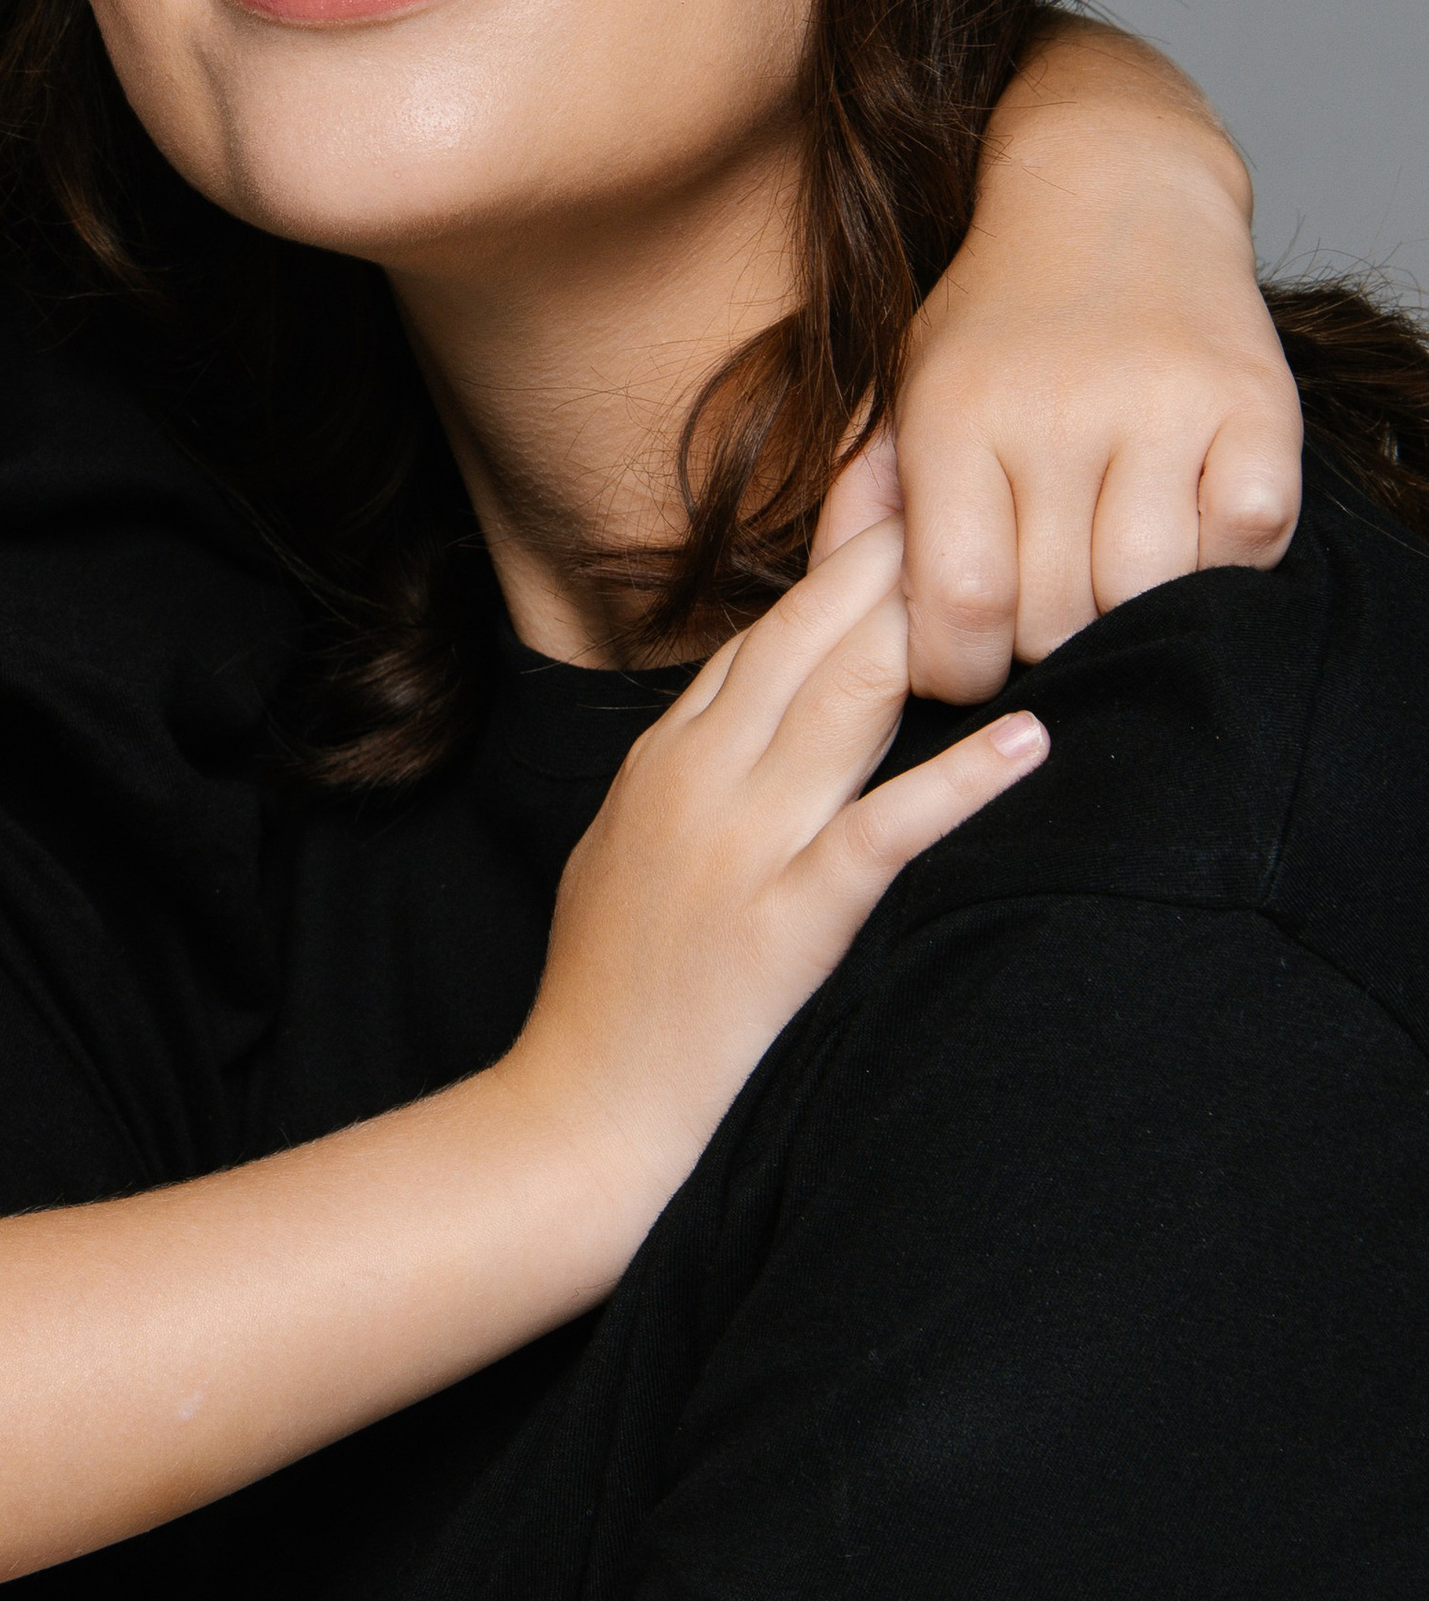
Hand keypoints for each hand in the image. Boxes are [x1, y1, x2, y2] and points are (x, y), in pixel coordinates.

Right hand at [504, 518, 1044, 1221]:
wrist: (574, 1124)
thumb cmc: (604, 1005)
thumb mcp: (621, 858)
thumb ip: (680, 783)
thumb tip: (734, 724)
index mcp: (662, 765)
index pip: (757, 638)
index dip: (828, 565)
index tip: (884, 497)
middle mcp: (697, 783)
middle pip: (803, 642)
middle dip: (878, 557)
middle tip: (951, 476)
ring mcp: (740, 848)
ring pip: (840, 707)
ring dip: (916, 628)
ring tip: (989, 564)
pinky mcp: (787, 925)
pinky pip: (885, 834)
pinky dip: (960, 781)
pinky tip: (1026, 738)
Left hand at [861, 16, 1300, 698]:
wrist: (1113, 188)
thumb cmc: (999, 319)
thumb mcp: (906, 389)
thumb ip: (861, 501)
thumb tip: (836, 615)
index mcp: (955, 413)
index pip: (959, 601)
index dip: (959, 668)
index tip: (967, 660)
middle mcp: (1055, 408)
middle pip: (1055, 614)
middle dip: (1042, 640)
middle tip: (1043, 603)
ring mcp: (1160, 404)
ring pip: (1148, 591)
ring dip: (1130, 610)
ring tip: (1108, 570)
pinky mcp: (1254, 402)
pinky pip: (1246, 539)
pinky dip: (1223, 559)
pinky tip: (1186, 525)